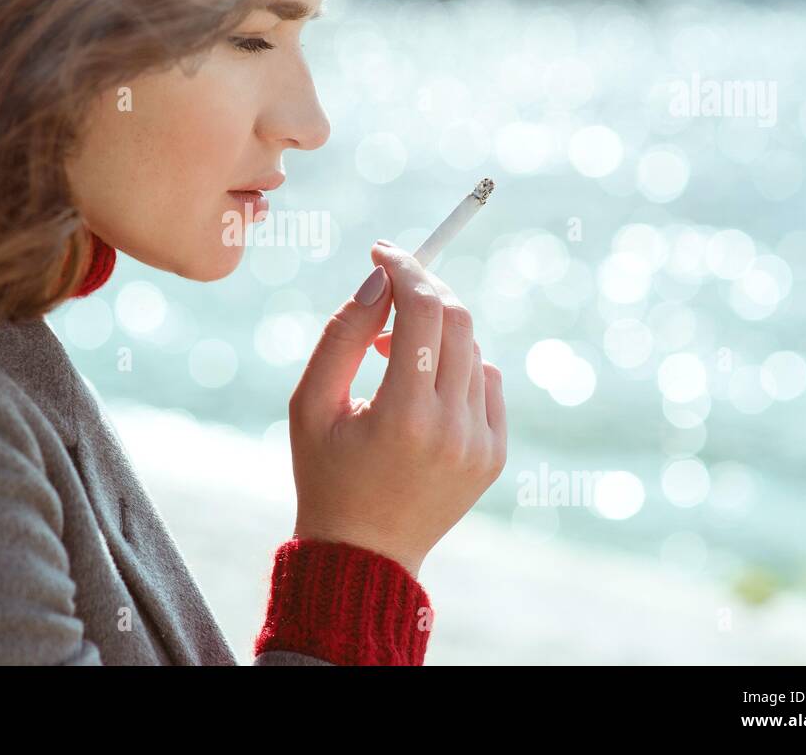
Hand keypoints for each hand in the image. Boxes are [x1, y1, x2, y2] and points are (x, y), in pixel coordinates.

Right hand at [287, 241, 507, 576]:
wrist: (364, 553)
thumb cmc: (325, 472)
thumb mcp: (310, 403)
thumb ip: (342, 334)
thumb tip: (378, 280)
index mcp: (404, 416)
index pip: (423, 310)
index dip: (405, 269)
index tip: (382, 252)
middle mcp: (453, 428)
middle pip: (457, 320)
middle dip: (423, 290)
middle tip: (388, 289)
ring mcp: (481, 443)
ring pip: (472, 349)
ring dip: (434, 334)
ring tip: (391, 358)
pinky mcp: (495, 454)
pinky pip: (487, 382)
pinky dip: (456, 368)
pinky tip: (420, 392)